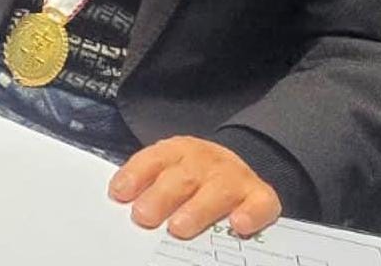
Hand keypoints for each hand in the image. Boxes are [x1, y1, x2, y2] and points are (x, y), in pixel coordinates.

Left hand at [108, 137, 281, 238]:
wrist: (238, 165)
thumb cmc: (194, 177)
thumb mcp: (170, 172)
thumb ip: (149, 187)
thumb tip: (124, 207)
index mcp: (177, 152)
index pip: (153, 159)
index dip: (136, 174)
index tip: (119, 193)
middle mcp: (205, 160)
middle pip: (182, 176)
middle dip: (161, 196)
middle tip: (143, 216)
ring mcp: (234, 177)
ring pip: (216, 190)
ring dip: (197, 209)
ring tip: (179, 228)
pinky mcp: (260, 195)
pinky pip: (260, 203)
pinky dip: (251, 214)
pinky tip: (238, 225)